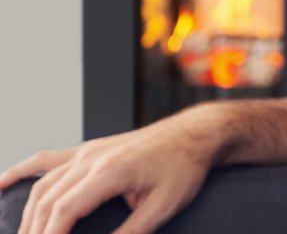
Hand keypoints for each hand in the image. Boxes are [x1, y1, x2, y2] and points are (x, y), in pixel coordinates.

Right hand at [0, 108, 225, 233]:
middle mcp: (91, 158)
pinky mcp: (89, 149)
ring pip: (43, 184)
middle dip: (34, 232)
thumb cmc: (184, 169)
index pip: (65, 210)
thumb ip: (132, 232)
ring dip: (28, 214)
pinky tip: (0, 185)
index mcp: (109, 171)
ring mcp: (87, 151)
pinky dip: (20, 173)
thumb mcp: (164, 206)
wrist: (195, 135)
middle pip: (47, 200)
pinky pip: (46, 160)